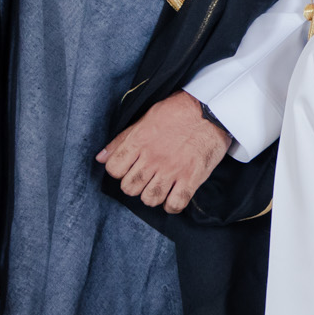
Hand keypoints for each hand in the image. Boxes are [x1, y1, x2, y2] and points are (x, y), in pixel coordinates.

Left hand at [96, 90, 229, 212]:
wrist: (213, 110)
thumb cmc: (179, 111)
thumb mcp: (146, 118)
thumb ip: (122, 139)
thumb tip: (100, 158)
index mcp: (140, 141)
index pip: (114, 169)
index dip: (119, 171)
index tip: (129, 167)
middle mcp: (153, 157)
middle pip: (129, 188)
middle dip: (135, 185)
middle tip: (146, 177)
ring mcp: (172, 169)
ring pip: (149, 199)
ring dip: (152, 195)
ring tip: (160, 186)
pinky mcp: (191, 178)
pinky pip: (174, 204)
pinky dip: (172, 205)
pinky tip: (174, 195)